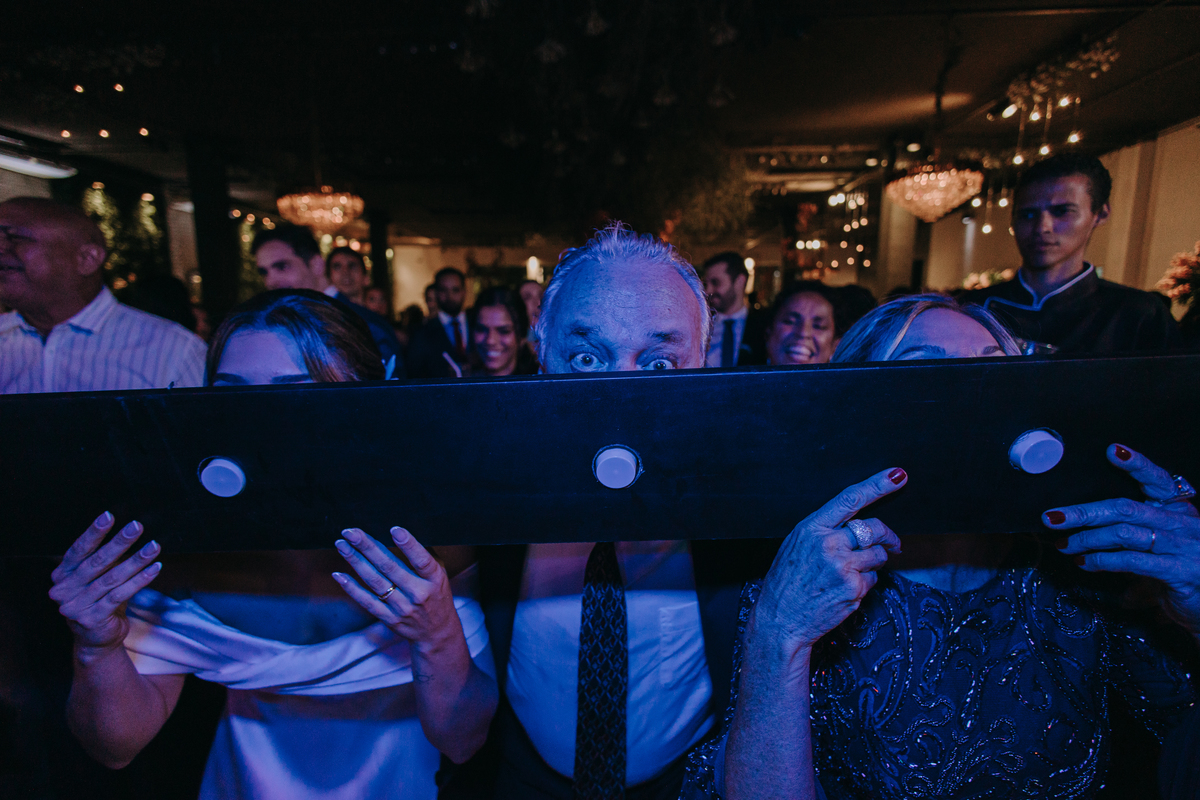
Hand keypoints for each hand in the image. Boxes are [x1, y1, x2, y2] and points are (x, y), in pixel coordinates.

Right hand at [49, 512, 161, 651]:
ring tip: (154, 547)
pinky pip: (121, 594)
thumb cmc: (99, 600)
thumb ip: (104, 559)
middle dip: (119, 542)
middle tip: (137, 526)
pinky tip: (155, 568)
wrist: (96, 640)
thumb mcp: (97, 578)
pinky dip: (140, 580)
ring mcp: (76, 606)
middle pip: (96, 562)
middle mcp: (64, 590)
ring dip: (136, 560)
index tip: (109, 516)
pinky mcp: (93, 618)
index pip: (78, 550)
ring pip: (112, 578)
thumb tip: (128, 531)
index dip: (93, 533)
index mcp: (62, 575)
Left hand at [332, 527, 458, 648]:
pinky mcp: (389, 619)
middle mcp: (419, 593)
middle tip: (351, 532)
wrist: (437, 633)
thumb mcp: (440, 574)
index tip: (394, 529)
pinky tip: (339, 575)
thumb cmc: (437, 595)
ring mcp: (402, 608)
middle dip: (368, 547)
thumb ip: (424, 556)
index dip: (409, 545)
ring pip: (375, 582)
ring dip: (356, 561)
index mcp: (434, 579)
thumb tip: (401, 533)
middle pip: (390, 567)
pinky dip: (352, 588)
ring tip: (341, 545)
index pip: (422, 560)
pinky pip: (367, 602)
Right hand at [753, 468, 906, 651]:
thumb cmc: (786, 582)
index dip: (877, 485)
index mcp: (811, 528)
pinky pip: (873, 579)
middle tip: (893, 543)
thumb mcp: (796, 545)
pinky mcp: (854, 588)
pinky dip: (865, 584)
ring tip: (850, 574)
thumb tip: (857, 526)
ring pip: (878, 555)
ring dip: (873, 563)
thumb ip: (824, 531)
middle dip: (888, 535)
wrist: (780, 620)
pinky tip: (845, 590)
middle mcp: (828, 544)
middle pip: (874, 528)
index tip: (897, 476)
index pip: (850, 499)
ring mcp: (843, 566)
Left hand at [1048, 444, 1199, 635]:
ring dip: (1086, 539)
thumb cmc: (1181, 573)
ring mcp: (1183, 547)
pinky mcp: (1180, 571)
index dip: (1137, 464)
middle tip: (1052, 517)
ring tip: (1063, 544)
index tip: (1112, 450)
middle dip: (1084, 512)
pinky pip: (1132, 561)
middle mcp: (1183, 524)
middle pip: (1126, 508)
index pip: (1157, 479)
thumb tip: (1082, 527)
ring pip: (1124, 533)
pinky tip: (1084, 562)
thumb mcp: (1161, 546)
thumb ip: (1133, 532)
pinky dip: (1102, 560)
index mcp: (1179, 510)